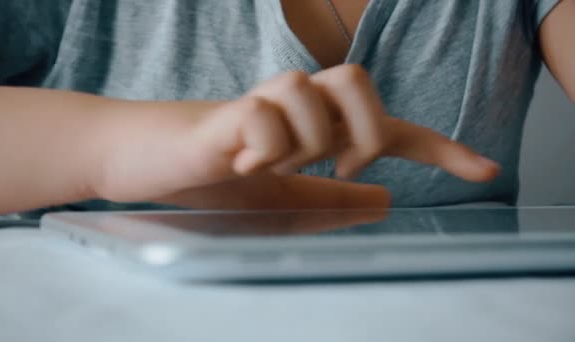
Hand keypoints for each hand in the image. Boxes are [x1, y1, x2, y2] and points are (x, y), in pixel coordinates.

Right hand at [96, 64, 498, 208]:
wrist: (154, 163)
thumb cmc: (221, 173)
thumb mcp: (288, 196)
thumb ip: (334, 196)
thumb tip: (385, 199)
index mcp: (319, 129)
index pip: (391, 131)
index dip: (441, 150)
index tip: (485, 171)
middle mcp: (297, 107)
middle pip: (357, 79)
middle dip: (361, 128)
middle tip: (335, 164)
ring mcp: (263, 104)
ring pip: (309, 92)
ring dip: (296, 142)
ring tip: (264, 165)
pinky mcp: (227, 113)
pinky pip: (262, 117)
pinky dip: (258, 149)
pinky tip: (236, 162)